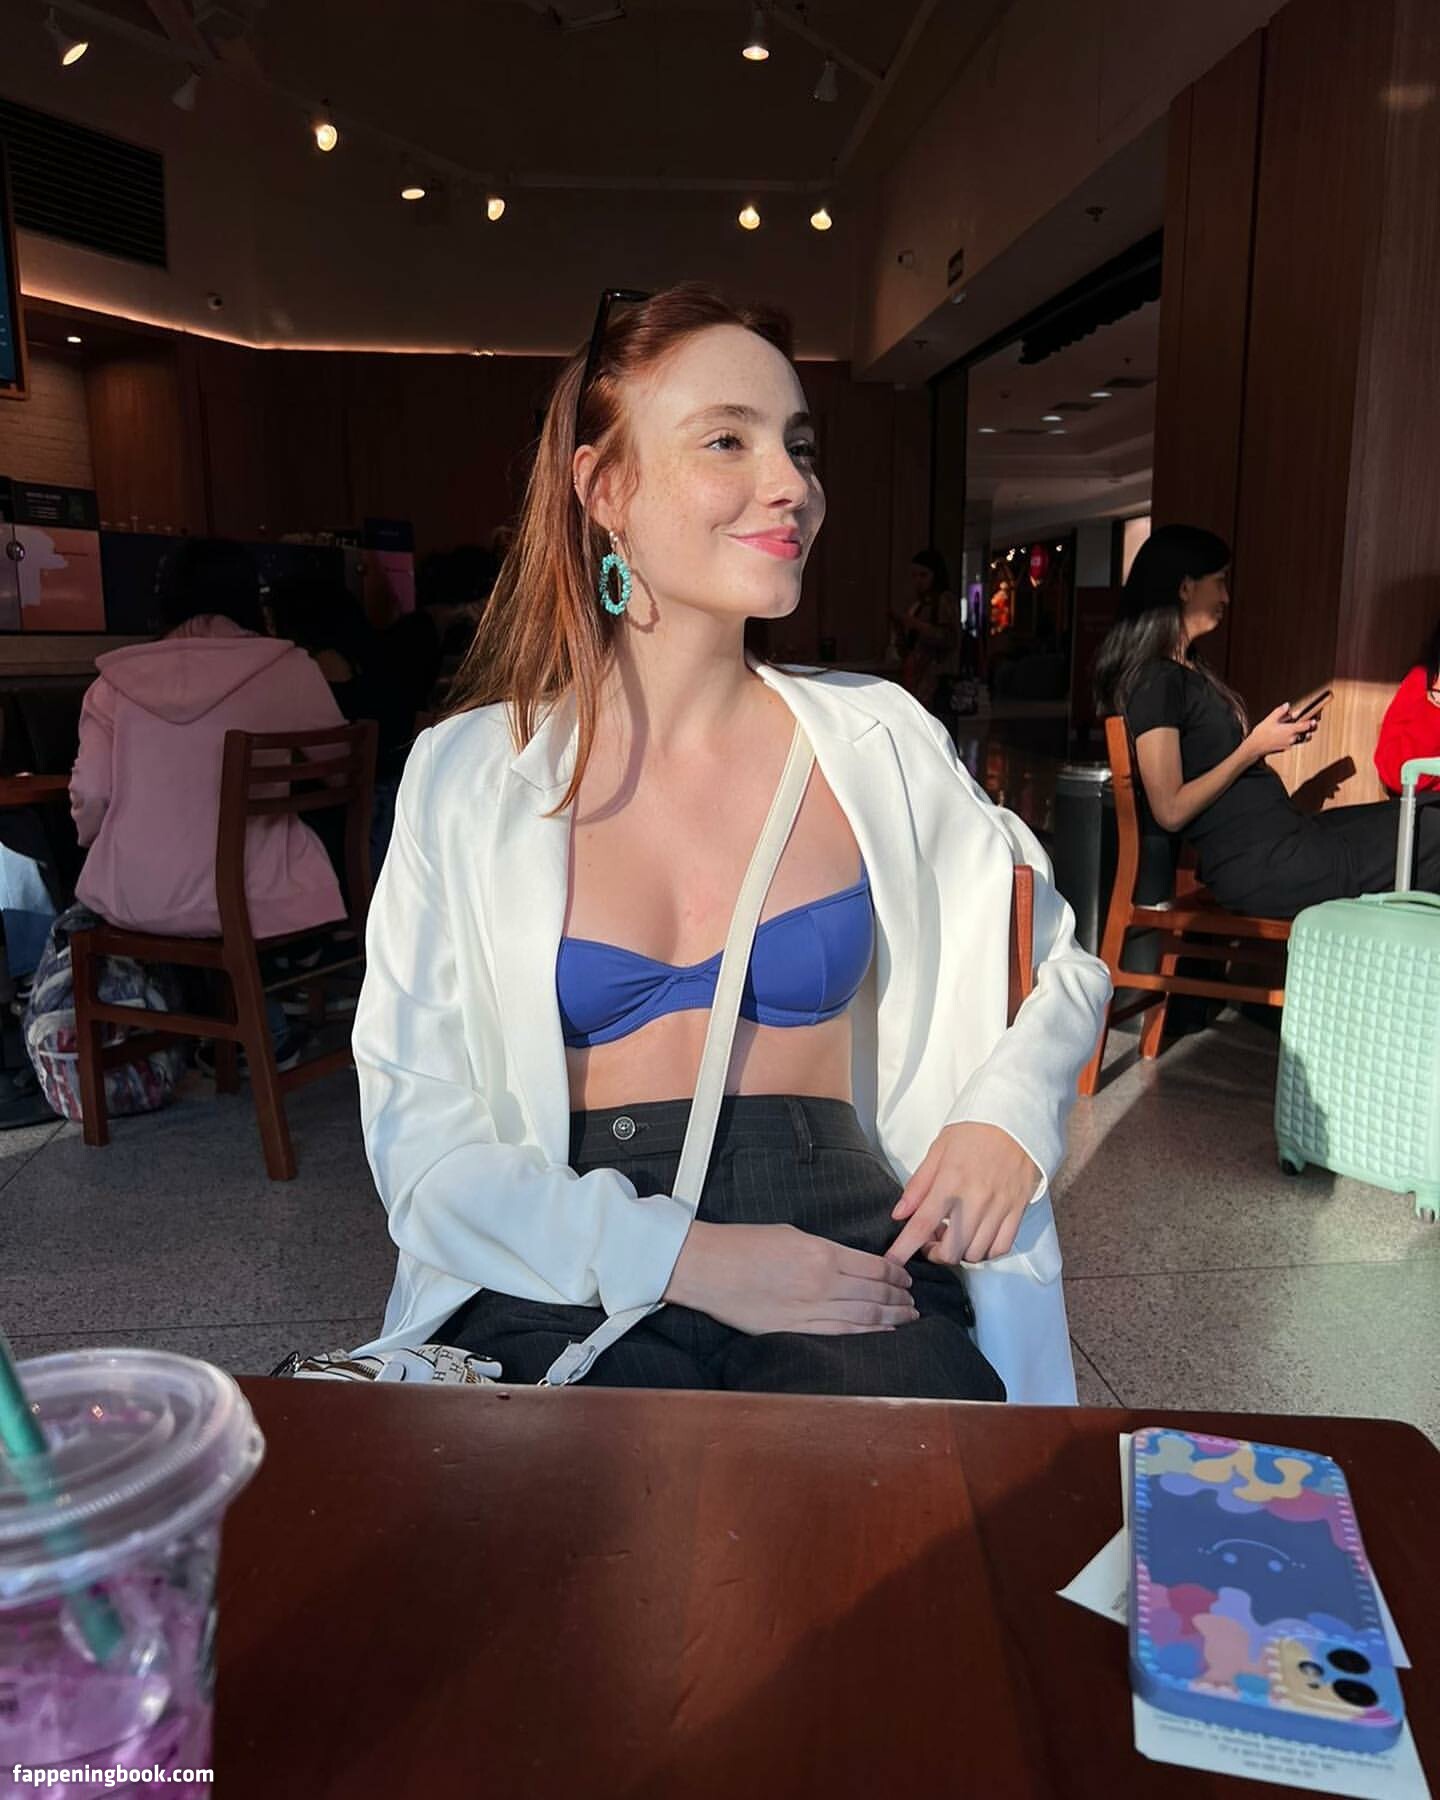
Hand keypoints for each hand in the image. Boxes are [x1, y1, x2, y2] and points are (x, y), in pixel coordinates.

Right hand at [663, 1221, 917, 1336]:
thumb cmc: (745, 1243)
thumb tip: (851, 1264)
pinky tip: (884, 1332)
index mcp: (822, 1253)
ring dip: (892, 1317)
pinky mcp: (796, 1328)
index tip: (906, 1278)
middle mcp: (823, 1283)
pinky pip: (841, 1333)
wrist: (708, 1267)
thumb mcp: (792, 1234)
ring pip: (865, 1316)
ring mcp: (810, 1309)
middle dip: (900, 1298)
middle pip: (876, 1294)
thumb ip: (825, 1250)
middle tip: (914, 1301)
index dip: (896, 1275)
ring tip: (908, 1318)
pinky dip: (868, 1333)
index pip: (874, 1268)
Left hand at [885, 1123, 1040, 1266]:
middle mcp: (976, 1199)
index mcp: (950, 1182)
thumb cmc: (974, 1130)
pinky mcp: (1018, 1209)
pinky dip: (987, 1251)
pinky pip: (1002, 1247)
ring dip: (961, 1252)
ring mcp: (1000, 1207)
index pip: (922, 1225)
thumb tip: (899, 1214)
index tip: (891, 1262)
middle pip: (952, 1250)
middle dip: (936, 1254)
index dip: (904, 1249)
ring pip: (977, 1253)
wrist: (1016, 1116)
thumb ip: (918, 1185)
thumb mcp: (938, 1150)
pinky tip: (978, 1238)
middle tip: (932, 1239)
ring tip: (955, 1235)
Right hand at [1244, 702, 1317, 761]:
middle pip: (1308, 734)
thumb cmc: (1262, 734)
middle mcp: (1292, 738)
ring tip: (1303, 729)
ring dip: (1305, 734)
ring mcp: (1290, 745)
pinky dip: (1296, 738)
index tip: (1315, 719)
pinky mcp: (1286, 748)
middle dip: (1311, 728)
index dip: (1312, 722)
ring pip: (1302, 739)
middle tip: (1313, 723)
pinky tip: (1290, 734)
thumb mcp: (1270, 719)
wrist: (1255, 748)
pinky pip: (1295, 742)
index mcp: (1290, 730)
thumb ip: (1280, 711)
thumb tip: (1287, 705)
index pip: (1306, 726)